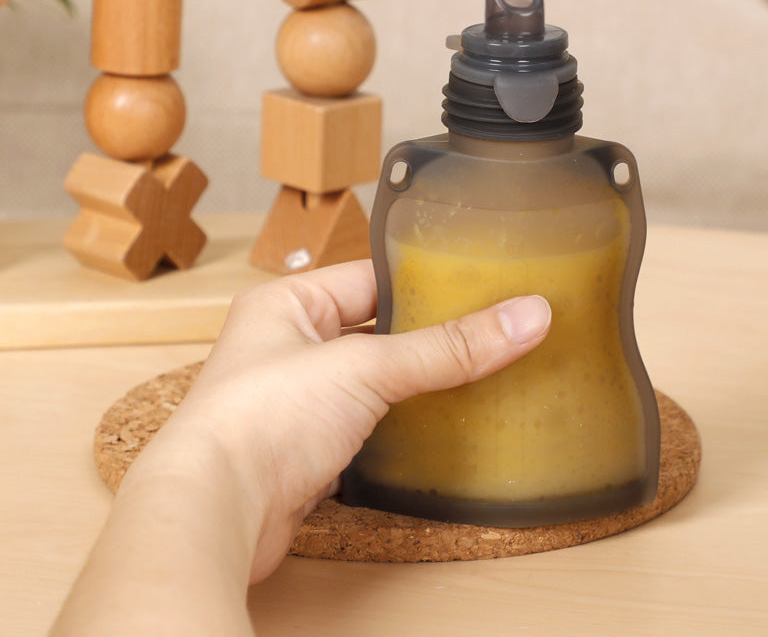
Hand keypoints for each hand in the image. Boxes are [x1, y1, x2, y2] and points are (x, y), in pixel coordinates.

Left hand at [52, 262, 549, 634]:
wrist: (216, 513)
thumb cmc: (260, 419)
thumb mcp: (366, 366)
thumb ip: (448, 347)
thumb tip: (527, 316)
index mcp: (287, 303)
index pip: (371, 278)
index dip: (424, 281)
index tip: (481, 281)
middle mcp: (287, 348)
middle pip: (377, 333)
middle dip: (427, 337)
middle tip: (491, 328)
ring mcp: (296, 404)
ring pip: (373, 385)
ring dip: (415, 387)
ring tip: (478, 373)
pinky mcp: (307, 454)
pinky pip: (367, 430)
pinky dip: (400, 431)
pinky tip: (441, 427)